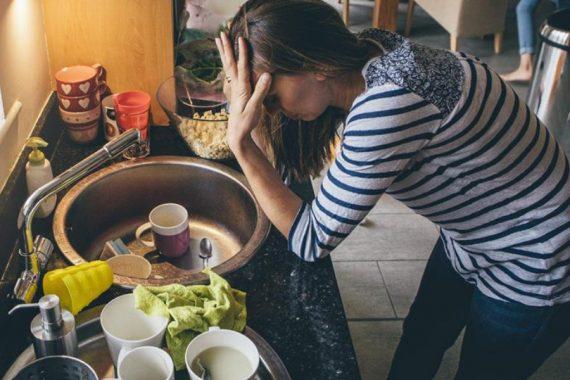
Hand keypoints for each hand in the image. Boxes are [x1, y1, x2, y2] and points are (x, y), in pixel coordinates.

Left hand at [215, 32, 271, 150]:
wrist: (236, 134)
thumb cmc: (247, 122)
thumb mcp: (255, 108)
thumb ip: (261, 91)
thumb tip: (268, 74)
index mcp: (241, 88)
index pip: (241, 67)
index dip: (242, 53)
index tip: (241, 39)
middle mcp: (235, 86)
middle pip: (229, 63)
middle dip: (226, 47)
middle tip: (222, 33)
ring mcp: (233, 88)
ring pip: (226, 66)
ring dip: (223, 52)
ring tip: (219, 40)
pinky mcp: (233, 91)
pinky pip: (228, 72)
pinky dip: (226, 62)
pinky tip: (225, 58)